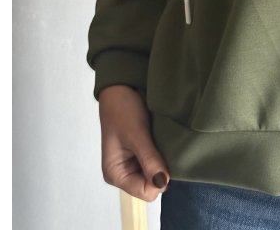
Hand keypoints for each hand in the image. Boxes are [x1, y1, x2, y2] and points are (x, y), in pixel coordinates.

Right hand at [98, 85, 170, 201]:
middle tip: (163, 147)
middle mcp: (124, 173)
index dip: (158, 179)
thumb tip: (163, 183)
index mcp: (115, 174)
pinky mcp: (143, 154)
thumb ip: (149, 159)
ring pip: (158, 175)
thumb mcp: (136, 134)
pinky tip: (164, 142)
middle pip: (152, 186)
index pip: (145, 192)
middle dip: (161, 170)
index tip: (163, 158)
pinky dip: (164, 154)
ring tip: (162, 142)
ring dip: (163, 161)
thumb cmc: (122, 109)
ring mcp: (134, 164)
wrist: (122, 87)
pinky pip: (159, 163)